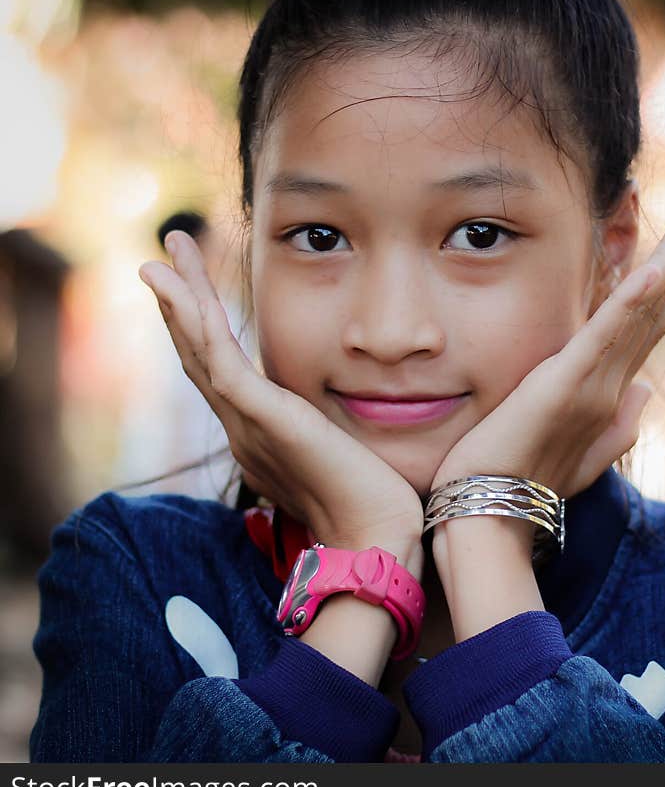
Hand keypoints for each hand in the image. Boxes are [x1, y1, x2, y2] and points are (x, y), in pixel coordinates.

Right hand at [138, 231, 424, 570]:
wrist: (375, 538)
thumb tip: (334, 417)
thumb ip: (322, 430)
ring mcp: (248, 425)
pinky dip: (196, 322)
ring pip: (201, 349)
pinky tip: (180, 288)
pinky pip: (220, 362)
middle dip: (183, 300)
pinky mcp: (264, 420)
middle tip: (166, 255)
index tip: (194, 288)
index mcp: (258, 434)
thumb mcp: (338, 451)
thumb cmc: (369, 501)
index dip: (201, 327)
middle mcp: (242, 428)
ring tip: (170, 248)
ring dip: (183, 296)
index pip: (221, 370)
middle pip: (199, 353)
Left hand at [431, 203, 664, 500]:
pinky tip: (653, 270)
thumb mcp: (577, 455)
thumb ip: (617, 427)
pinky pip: (603, 337)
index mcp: (606, 398)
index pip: (645, 332)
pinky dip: (631, 303)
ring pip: (639, 318)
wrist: (492, 518)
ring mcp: (591, 388)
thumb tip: (644, 393)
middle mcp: (609, 389)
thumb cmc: (524, 486)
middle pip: (653, 315)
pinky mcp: (564, 388)